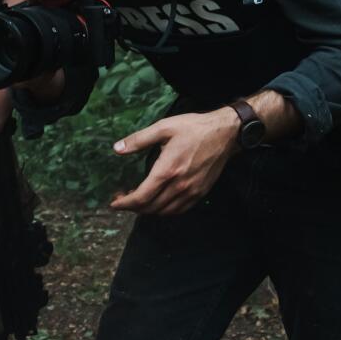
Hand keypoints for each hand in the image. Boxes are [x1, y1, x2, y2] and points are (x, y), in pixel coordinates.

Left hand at [108, 110, 239, 216]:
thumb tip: (117, 148)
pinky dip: (165, 211)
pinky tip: (159, 202)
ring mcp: (191, 191)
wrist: (225, 133)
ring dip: (149, 210)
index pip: (141, 197)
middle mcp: (179, 185)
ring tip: (139, 201)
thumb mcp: (164, 127)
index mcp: (167, 170)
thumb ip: (139, 140)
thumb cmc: (194, 128)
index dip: (125, 203)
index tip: (115, 203)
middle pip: (151, 207)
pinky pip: (179, 210)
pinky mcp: (200, 192)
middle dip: (133, 207)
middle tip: (123, 199)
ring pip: (165, 211)